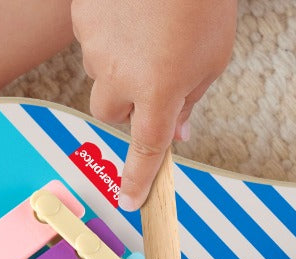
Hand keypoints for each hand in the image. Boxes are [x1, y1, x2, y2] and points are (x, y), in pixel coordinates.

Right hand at [72, 0, 236, 210]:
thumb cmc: (202, 1)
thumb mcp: (213, 57)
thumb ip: (191, 100)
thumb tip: (178, 134)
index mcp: (159, 92)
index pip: (145, 150)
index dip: (138, 179)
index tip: (131, 201)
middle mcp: (121, 75)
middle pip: (110, 113)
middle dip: (126, 107)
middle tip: (149, 82)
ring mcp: (96, 46)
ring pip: (100, 74)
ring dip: (118, 67)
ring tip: (147, 32)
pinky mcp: (82, 18)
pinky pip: (91, 40)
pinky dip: (109, 35)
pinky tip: (131, 13)